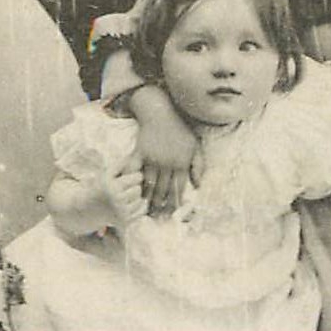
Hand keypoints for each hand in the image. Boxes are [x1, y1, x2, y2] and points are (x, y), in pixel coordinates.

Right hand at [102, 160, 147, 227]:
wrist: (86, 210)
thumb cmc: (99, 188)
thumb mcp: (106, 174)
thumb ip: (121, 164)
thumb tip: (137, 155)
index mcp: (111, 186)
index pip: (137, 177)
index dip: (134, 176)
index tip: (129, 178)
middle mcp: (116, 200)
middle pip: (138, 189)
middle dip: (134, 187)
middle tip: (125, 189)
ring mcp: (120, 213)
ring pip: (141, 200)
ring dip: (136, 198)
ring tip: (125, 198)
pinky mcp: (125, 222)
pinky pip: (142, 211)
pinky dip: (139, 207)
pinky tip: (129, 205)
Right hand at [130, 86, 195, 211]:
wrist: (162, 113)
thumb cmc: (181, 130)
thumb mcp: (195, 147)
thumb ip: (198, 166)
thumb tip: (198, 186)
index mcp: (181, 163)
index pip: (178, 188)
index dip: (175, 202)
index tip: (172, 214)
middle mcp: (167, 163)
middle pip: (163, 189)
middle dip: (160, 204)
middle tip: (157, 216)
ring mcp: (152, 158)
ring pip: (149, 183)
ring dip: (147, 197)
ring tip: (145, 208)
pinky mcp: (140, 152)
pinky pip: (135, 170)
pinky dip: (133, 181)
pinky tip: (131, 190)